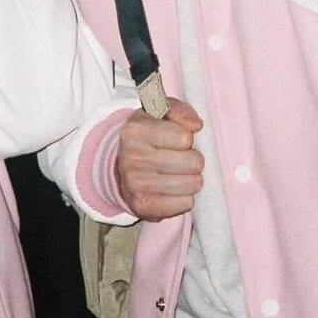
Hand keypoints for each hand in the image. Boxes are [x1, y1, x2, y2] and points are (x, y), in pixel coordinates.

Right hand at [116, 98, 203, 220]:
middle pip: (193, 162)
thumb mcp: (159, 112)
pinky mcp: (144, 207)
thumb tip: (196, 125)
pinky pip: (186, 204)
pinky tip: (171, 189)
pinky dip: (183, 197)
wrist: (122, 167)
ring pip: (193, 184)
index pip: (185, 137)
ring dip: (190, 178)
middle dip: (192, 159)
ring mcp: (136, 185)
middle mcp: (132, 158)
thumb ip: (180, 111)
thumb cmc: (148, 135)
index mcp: (135, 130)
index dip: (186, 137)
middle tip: (180, 157)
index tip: (175, 138)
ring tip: (177, 172)